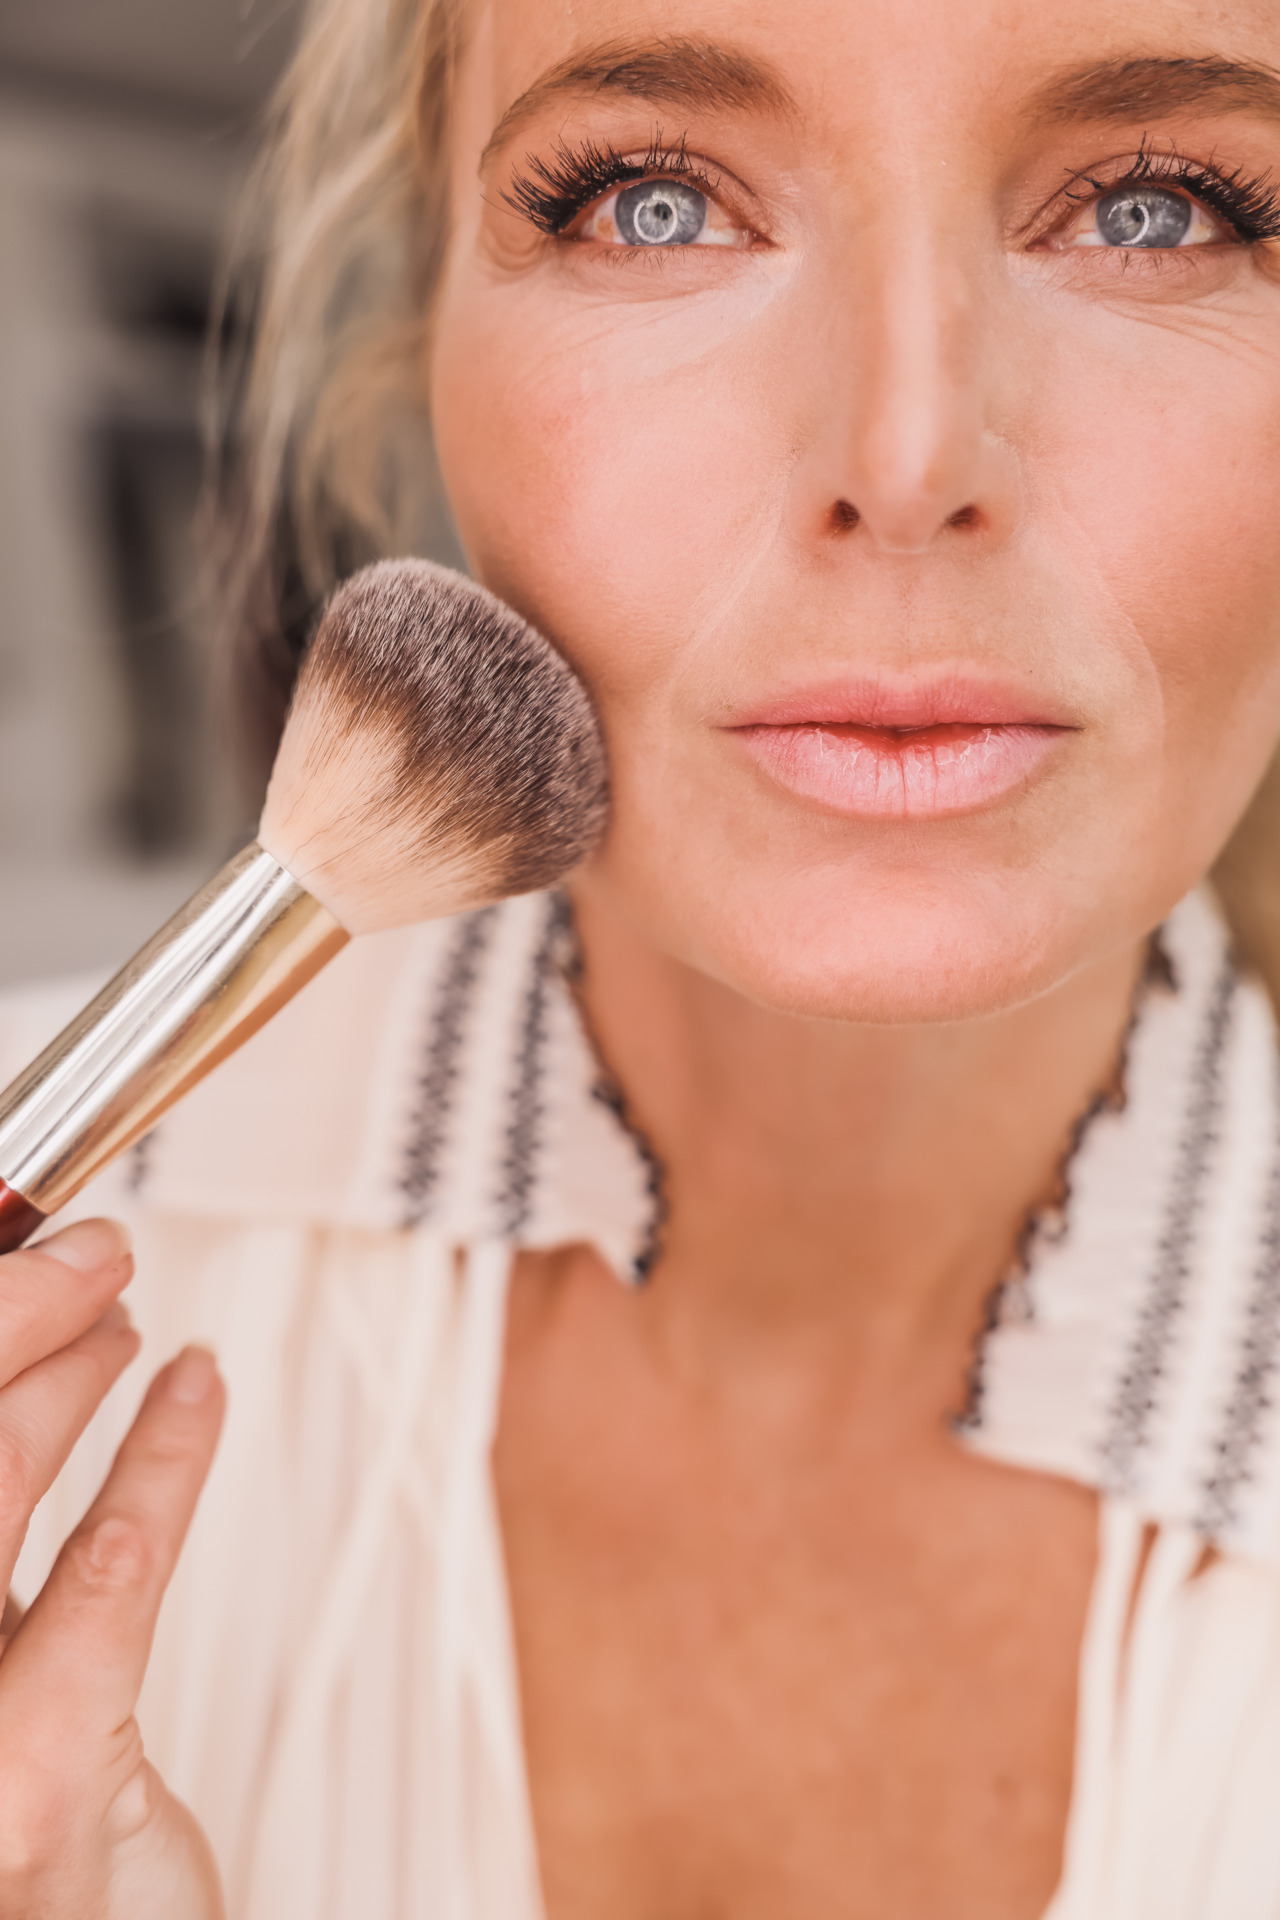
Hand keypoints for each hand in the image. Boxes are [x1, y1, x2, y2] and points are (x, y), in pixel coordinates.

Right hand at [0, 1219, 225, 1918]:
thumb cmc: (15, 1818)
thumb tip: (15, 1372)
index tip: (11, 1256)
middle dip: (9, 1325)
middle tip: (75, 1265)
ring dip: (72, 1375)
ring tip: (123, 1320)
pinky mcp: (38, 1767)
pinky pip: (111, 1564)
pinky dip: (162, 1452)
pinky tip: (193, 1386)